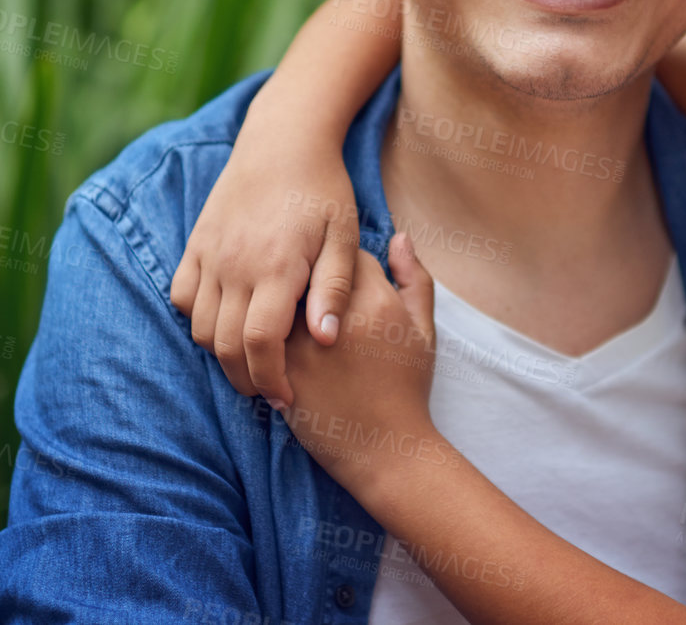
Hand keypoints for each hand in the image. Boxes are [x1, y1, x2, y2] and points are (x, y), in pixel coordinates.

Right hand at [169, 101, 362, 408]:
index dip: (269, 379)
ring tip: (251, 359)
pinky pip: (181, 296)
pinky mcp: (196, 244)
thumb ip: (334, 289)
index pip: (259, 343)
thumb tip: (327, 339)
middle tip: (270, 391)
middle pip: (223, 344)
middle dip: (245, 378)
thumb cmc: (323, 191)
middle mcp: (235, 264)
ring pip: (198, 326)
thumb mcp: (344, 238)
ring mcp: (210, 254)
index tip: (286, 398)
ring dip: (221, 352)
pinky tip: (225, 320)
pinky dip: (196, 318)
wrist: (283, 141)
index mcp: (276, 267)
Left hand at [283, 234, 449, 497]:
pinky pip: (261, 331)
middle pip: (307, 270)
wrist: (384, 449)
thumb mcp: (424, 330)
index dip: (341, 262)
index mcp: (376, 301)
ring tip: (290, 309)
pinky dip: (265, 327)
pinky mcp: (280, 369)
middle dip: (308, 276)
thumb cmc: (407, 388)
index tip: (340, 277)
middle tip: (311, 289)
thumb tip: (399, 236)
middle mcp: (337, 318)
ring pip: (280, 297)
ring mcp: (304, 344)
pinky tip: (274, 336)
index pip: (345, 253)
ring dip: (283, 298)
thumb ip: (414, 278)